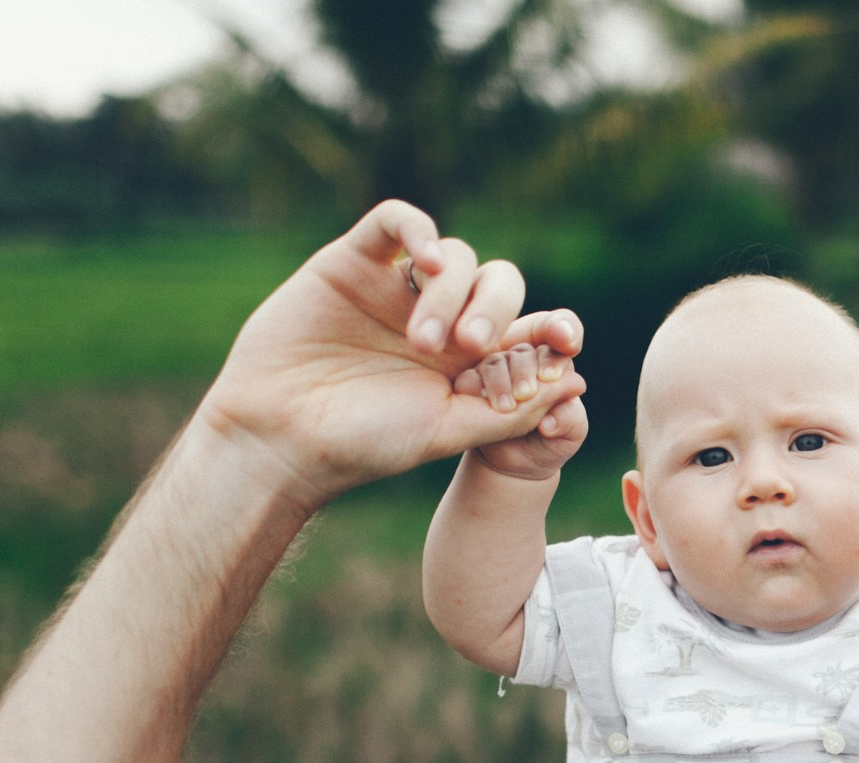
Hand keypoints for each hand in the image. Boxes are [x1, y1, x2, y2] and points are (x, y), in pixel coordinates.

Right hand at [194, 201, 585, 508]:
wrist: (282, 438)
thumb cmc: (365, 444)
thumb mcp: (448, 432)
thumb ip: (511, 411)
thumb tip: (576, 380)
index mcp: (468, 361)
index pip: (527, 327)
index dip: (554, 326)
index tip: (566, 338)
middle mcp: (440, 319)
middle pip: (499, 282)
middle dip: (497, 309)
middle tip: (471, 345)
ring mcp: (397, 288)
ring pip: (455, 256)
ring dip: (451, 292)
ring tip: (422, 340)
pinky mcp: (353, 261)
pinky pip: (396, 221)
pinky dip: (418, 228)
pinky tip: (426, 258)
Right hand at [455, 314, 592, 481]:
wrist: (518, 463)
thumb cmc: (551, 441)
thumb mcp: (569, 434)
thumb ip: (569, 420)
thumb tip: (550, 421)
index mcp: (555, 361)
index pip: (562, 331)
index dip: (558, 345)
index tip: (552, 375)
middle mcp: (525, 358)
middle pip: (525, 351)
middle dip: (527, 370)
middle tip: (528, 394)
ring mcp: (496, 368)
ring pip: (496, 361)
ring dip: (501, 382)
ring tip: (507, 408)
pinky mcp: (471, 383)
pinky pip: (469, 377)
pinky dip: (475, 389)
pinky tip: (479, 403)